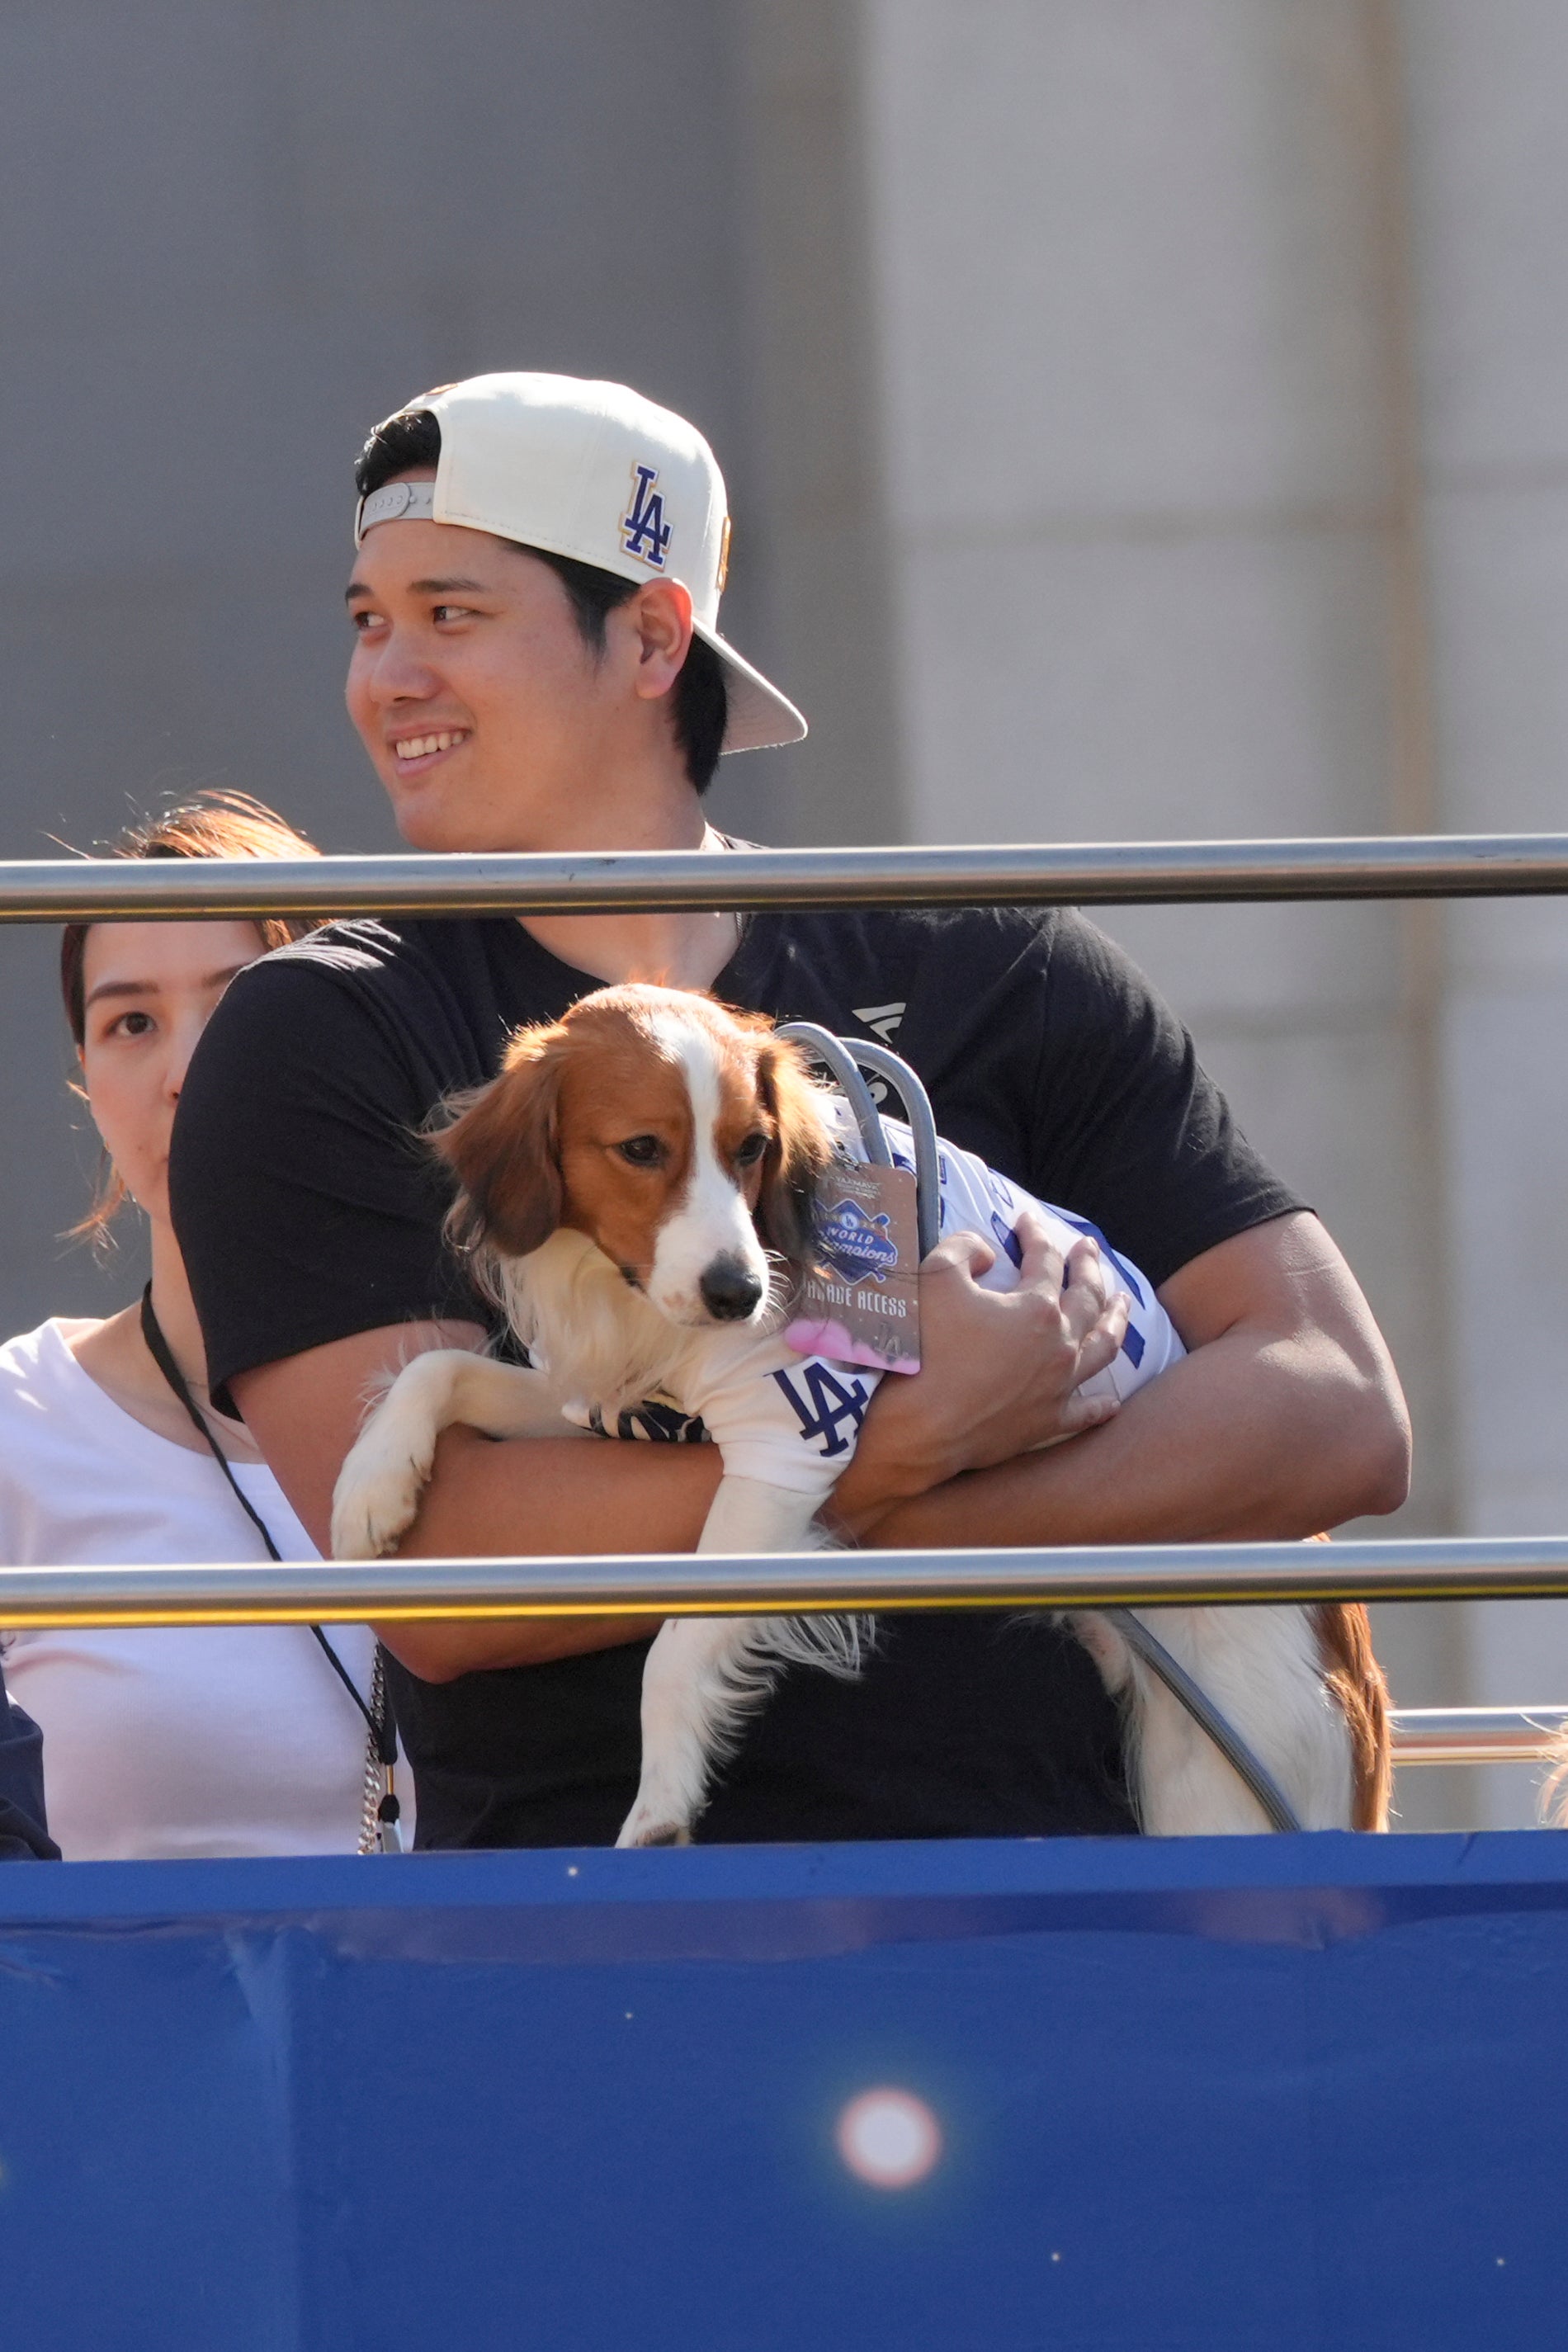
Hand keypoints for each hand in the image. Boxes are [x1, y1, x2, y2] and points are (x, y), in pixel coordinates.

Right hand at [828, 1210, 1129, 1536]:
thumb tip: (988, 1254)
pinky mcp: (1047, 1423)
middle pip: (1087, 1298)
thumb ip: (965, 1249)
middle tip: (1089, 1249)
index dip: (1035, 1234)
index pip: (1045, 1260)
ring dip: (1116, 1321)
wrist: (919, 1426)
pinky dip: (1101, 1405)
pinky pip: (1085, 1412)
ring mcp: (1058, 1387)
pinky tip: (1111, 1402)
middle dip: (1089, 1268)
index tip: (1026, 1220)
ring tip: (1124, 1305)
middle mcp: (1059, 1345)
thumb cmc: (926, 1350)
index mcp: (1037, 1308)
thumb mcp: (935, 1277)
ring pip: (1102, 1348)